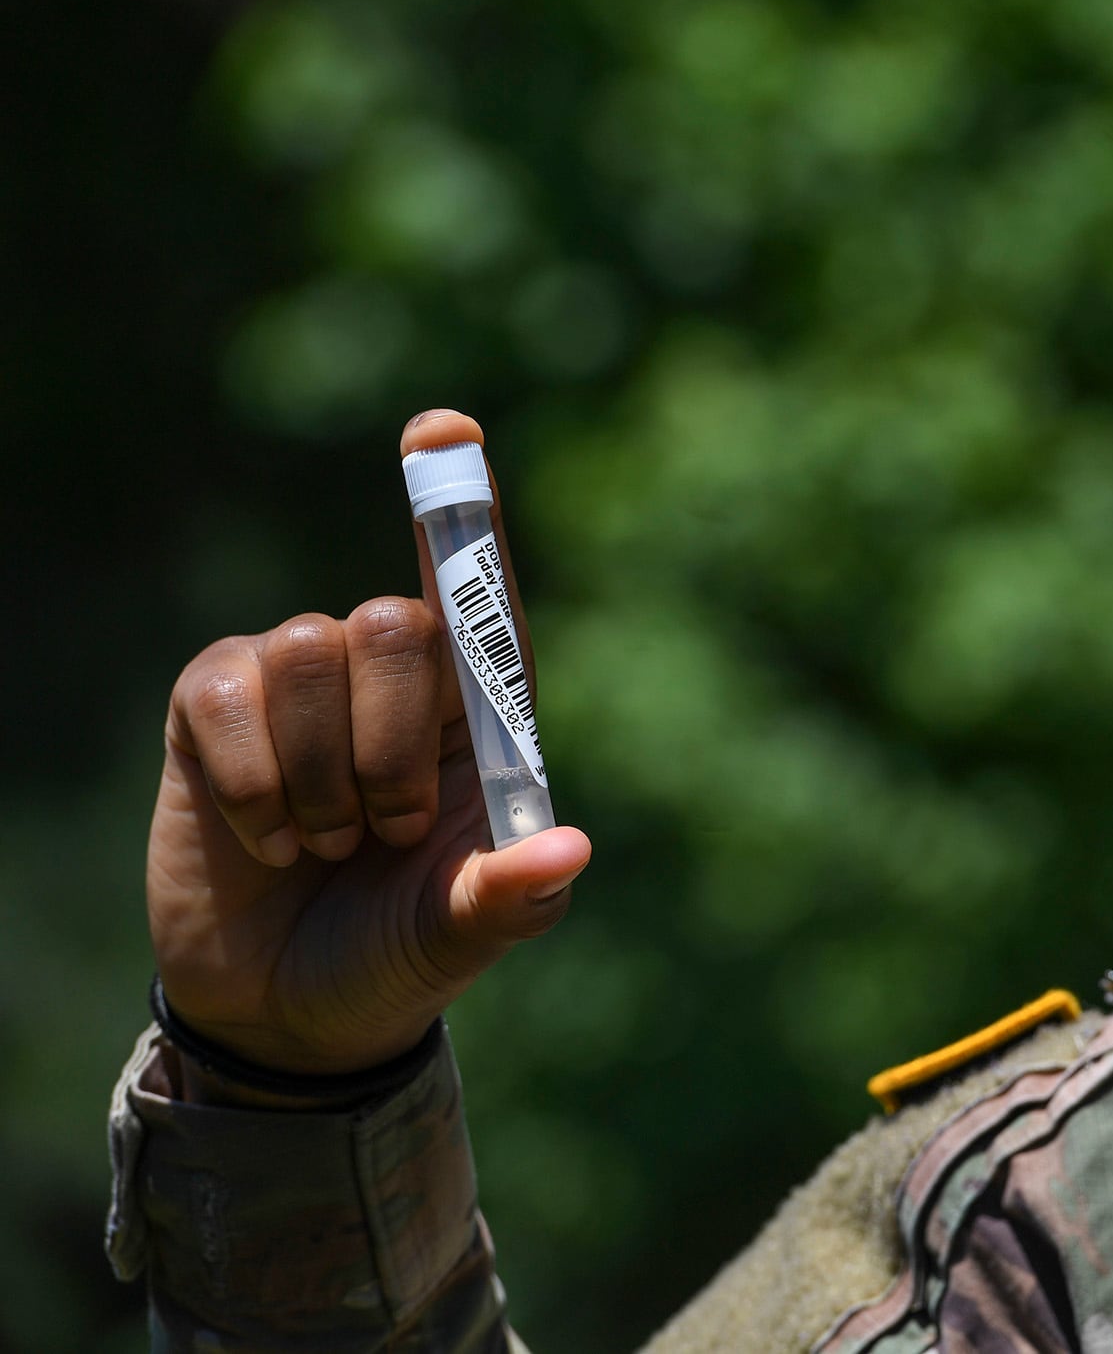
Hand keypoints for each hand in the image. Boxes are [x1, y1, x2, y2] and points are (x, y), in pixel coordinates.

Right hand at [147, 409, 591, 1076]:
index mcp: (478, 719)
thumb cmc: (396, 960)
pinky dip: (253, 780)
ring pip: (307, 651)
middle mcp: (395, 683)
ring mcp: (302, 687)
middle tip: (385, 831)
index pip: (482, 602)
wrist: (284, 1016)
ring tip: (325, 844)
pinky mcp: (215, 707)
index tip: (445, 428)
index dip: (465, 518)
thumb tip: (566, 852)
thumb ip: (511, 900)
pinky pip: (228, 688)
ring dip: (319, 778)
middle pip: (394, 622)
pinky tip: (264, 835)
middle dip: (389, 746)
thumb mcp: (457, 939)